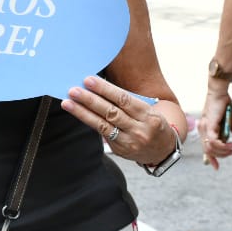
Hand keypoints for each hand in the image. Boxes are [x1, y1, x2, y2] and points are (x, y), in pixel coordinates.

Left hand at [61, 75, 178, 165]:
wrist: (163, 150)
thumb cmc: (151, 123)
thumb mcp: (148, 110)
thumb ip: (126, 101)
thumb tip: (98, 87)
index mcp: (148, 116)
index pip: (123, 99)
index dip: (105, 89)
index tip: (88, 80)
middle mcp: (140, 130)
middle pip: (111, 112)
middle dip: (90, 100)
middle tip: (74, 90)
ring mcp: (130, 142)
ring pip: (103, 125)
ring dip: (83, 112)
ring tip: (68, 102)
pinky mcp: (121, 150)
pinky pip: (102, 134)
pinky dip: (89, 122)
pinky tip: (78, 113)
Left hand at [198, 83, 231, 169]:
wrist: (219, 93)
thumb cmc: (223, 105)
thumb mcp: (227, 121)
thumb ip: (228, 130)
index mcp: (204, 129)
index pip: (205, 147)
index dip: (210, 159)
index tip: (216, 167)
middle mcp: (202, 129)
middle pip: (208, 150)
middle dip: (220, 156)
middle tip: (231, 153)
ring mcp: (204, 127)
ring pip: (210, 147)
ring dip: (222, 151)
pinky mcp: (209, 125)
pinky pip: (213, 141)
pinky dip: (222, 145)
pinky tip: (230, 145)